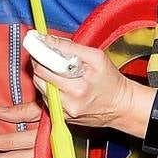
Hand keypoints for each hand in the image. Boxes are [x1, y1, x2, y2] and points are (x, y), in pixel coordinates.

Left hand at [28, 34, 151, 137]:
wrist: (120, 105)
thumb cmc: (110, 81)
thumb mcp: (96, 57)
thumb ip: (70, 47)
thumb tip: (48, 40)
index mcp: (77, 88)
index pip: (43, 68)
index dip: (39, 53)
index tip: (37, 44)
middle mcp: (68, 103)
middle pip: (38, 78)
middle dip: (41, 63)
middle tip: (50, 55)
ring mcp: (63, 112)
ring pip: (40, 87)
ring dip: (44, 76)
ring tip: (59, 70)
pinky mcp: (61, 117)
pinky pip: (46, 97)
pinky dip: (50, 87)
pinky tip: (62, 83)